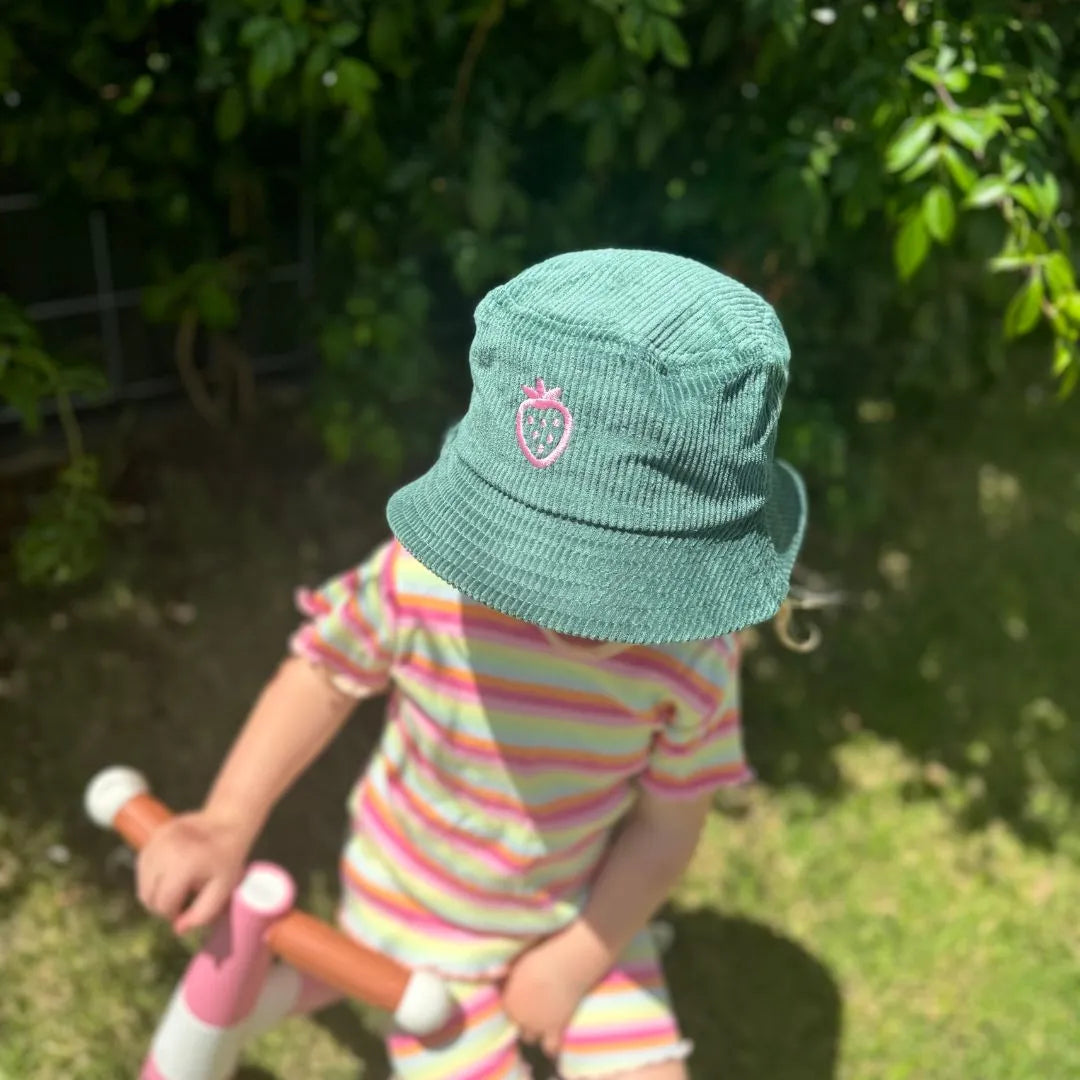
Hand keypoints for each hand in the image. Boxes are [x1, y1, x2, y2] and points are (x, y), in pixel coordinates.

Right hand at [136, 810, 251, 933]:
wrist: (226, 823)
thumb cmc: (227, 858)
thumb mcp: (223, 889)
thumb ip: (202, 914)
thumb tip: (178, 929)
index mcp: (183, 865)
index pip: (163, 904)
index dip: (173, 913)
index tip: (186, 909)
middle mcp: (165, 852)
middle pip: (147, 896)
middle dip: (162, 904)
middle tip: (181, 899)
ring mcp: (156, 842)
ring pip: (142, 883)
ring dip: (155, 891)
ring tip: (177, 885)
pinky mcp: (152, 837)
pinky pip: (142, 867)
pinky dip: (151, 876)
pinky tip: (170, 873)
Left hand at [502, 928, 607, 1057]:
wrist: (565, 963)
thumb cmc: (541, 957)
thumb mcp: (516, 962)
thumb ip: (498, 972)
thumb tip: (479, 975)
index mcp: (508, 1001)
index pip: (507, 1013)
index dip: (516, 1007)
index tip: (525, 999)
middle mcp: (519, 1016)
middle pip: (518, 1026)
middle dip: (525, 1020)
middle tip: (536, 1007)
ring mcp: (537, 1025)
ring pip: (530, 1038)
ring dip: (536, 1031)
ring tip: (544, 1018)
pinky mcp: (555, 1030)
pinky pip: (550, 1049)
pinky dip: (552, 1047)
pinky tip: (555, 1038)